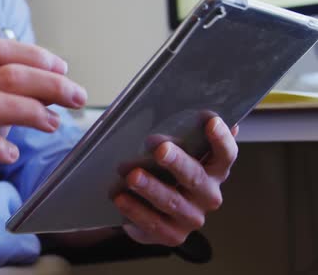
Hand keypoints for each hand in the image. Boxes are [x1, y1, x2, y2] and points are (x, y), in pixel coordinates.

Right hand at [0, 39, 86, 211]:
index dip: (35, 55)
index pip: (0, 50)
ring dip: (30, 111)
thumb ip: (20, 91)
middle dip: (49, 84)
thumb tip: (61, 83)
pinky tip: (13, 154)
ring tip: (53, 124)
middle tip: (77, 98)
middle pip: (6, 76)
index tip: (63, 70)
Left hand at [114, 117, 237, 245]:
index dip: (221, 139)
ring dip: (151, 188)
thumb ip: (189, 133)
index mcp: (215, 171)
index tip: (211, 121)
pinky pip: (153, 223)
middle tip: (160, 149)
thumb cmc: (163, 171)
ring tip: (132, 176)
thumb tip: (206, 110)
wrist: (147, 207)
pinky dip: (135, 210)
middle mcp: (208, 196)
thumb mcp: (175, 150)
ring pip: (172, 201)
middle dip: (177, 162)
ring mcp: (191, 218)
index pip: (226, 154)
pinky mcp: (172, 235)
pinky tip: (120, 198)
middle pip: (196, 177)